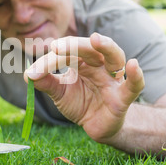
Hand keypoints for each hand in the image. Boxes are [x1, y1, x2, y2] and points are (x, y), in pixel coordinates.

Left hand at [24, 33, 144, 142]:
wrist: (97, 126)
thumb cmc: (80, 102)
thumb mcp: (60, 92)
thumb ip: (46, 83)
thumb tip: (28, 74)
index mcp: (82, 61)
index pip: (66, 54)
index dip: (50, 62)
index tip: (34, 72)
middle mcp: (99, 65)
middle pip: (90, 48)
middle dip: (74, 45)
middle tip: (57, 46)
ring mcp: (113, 79)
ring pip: (115, 57)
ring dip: (106, 46)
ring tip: (96, 39)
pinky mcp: (123, 97)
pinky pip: (133, 85)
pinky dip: (136, 75)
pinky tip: (133, 64)